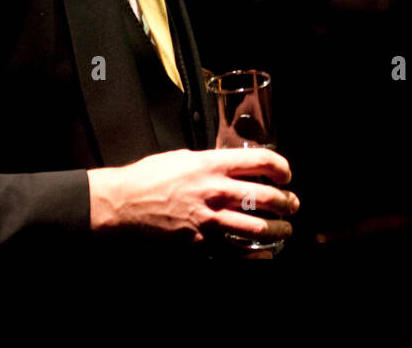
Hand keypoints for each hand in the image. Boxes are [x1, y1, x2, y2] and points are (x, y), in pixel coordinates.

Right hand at [88, 148, 298, 244]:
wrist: (119, 206)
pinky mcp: (199, 246)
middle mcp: (214, 192)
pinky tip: (264, 253)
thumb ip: (210, 161)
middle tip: (292, 204)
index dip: (281, 168)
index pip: (261, 161)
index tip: (285, 175)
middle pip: (267, 197)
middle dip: (287, 202)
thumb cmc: (147, 178)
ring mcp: (208, 222)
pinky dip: (255, 255)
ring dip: (278, 229)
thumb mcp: (182, 157)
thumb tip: (231, 164)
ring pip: (258, 228)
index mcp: (211, 165)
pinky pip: (236, 253)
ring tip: (285, 229)